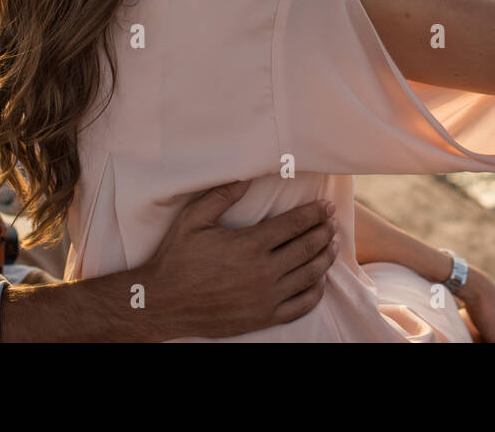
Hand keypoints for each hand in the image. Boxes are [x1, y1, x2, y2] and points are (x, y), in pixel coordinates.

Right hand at [137, 180, 337, 338]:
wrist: (162, 303)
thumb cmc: (176, 258)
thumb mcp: (194, 219)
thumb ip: (222, 195)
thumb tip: (248, 176)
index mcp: (249, 244)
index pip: (294, 224)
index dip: (314, 213)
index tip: (326, 206)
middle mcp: (263, 272)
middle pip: (307, 247)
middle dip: (324, 231)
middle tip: (332, 222)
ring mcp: (265, 297)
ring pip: (309, 275)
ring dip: (325, 258)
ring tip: (332, 245)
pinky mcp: (263, 317)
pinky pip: (301, 305)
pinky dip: (315, 291)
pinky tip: (319, 280)